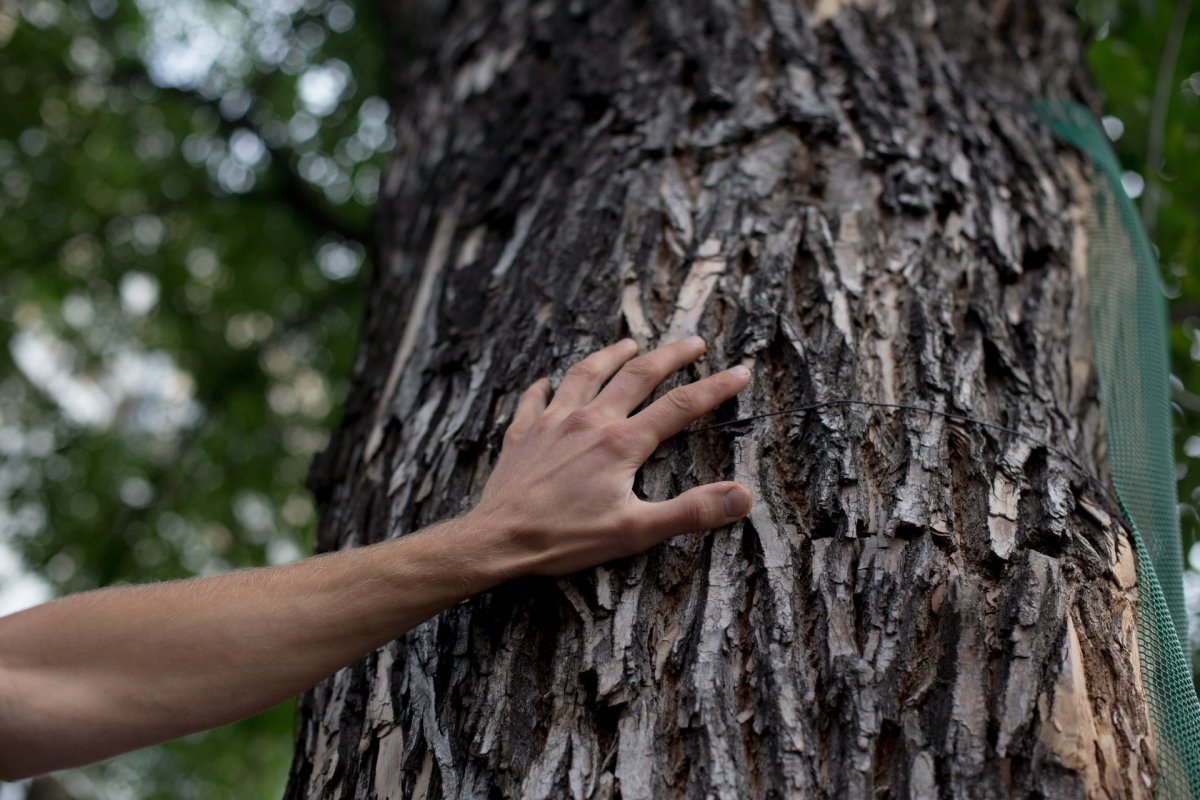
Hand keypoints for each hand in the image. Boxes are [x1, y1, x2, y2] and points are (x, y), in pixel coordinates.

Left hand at [470, 337, 752, 576]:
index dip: (714, 388)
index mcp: (621, 443)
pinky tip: (548, 380)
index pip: (679, 407)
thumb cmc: (565, 539)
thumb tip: (742, 496)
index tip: (740, 372)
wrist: (498, 539)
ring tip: (627, 343)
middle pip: (637, 376)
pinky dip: (545, 385)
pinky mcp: (522, 433)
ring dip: (610, 356)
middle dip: (670, 356)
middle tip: (693, 342)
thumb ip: (691, 511)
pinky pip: (534, 398)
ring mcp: (551, 422)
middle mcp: (589, 421)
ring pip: (586, 374)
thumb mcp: (636, 531)